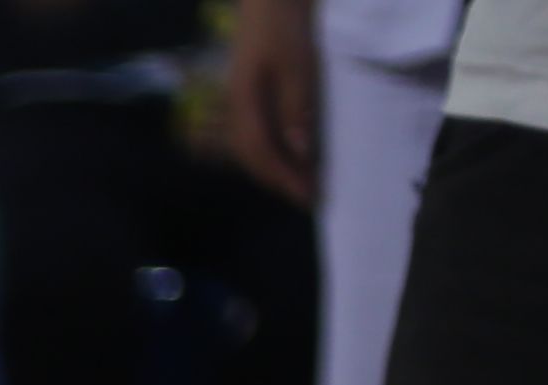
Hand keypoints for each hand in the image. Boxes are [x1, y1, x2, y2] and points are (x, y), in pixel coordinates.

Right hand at [220, 0, 318, 201]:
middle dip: (279, 180)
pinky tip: (289, 151)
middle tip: (308, 197)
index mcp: (246, 103)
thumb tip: (300, 152)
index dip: (285, 178)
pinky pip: (257, 132)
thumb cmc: (283, 23)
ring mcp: (241, 99)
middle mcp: (238, 107)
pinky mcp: (250, 90)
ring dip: (275, 167)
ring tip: (299, 180)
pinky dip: (273, 149)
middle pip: (252, 156)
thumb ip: (296, 106)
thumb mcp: (297, 62)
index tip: (309, 198)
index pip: (263, 153)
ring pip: (252, 147)